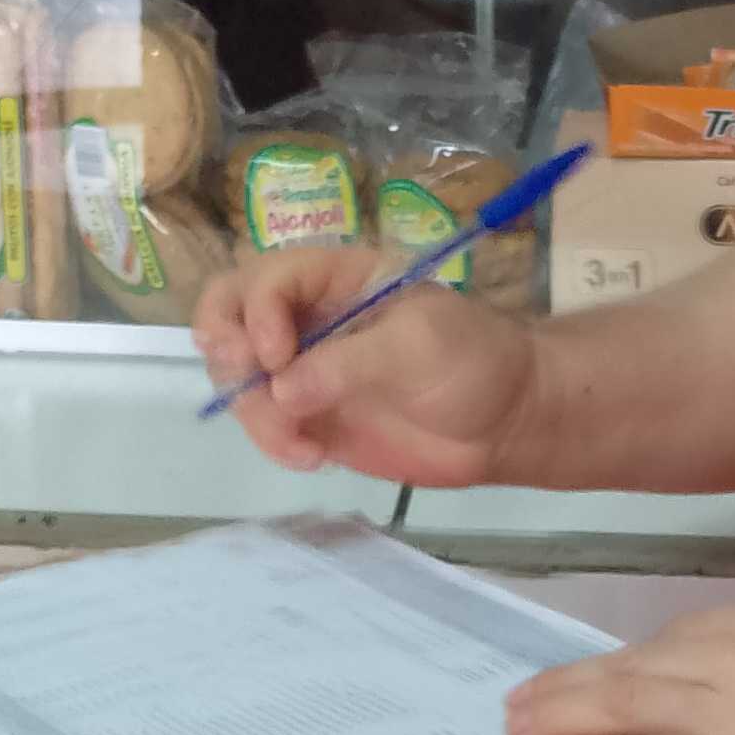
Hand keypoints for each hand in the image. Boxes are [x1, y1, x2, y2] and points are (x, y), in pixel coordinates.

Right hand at [192, 242, 541, 484]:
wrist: (506, 422)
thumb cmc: (474, 361)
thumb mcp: (418, 345)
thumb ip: (348, 363)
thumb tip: (281, 391)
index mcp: (335, 277)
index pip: (266, 278)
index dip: (257, 313)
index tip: (279, 358)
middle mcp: (308, 316)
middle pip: (228, 316)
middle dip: (228, 353)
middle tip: (254, 390)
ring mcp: (304, 367)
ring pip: (237, 377)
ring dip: (253, 412)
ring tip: (302, 445)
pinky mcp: (309, 416)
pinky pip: (263, 423)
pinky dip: (273, 442)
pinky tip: (313, 458)